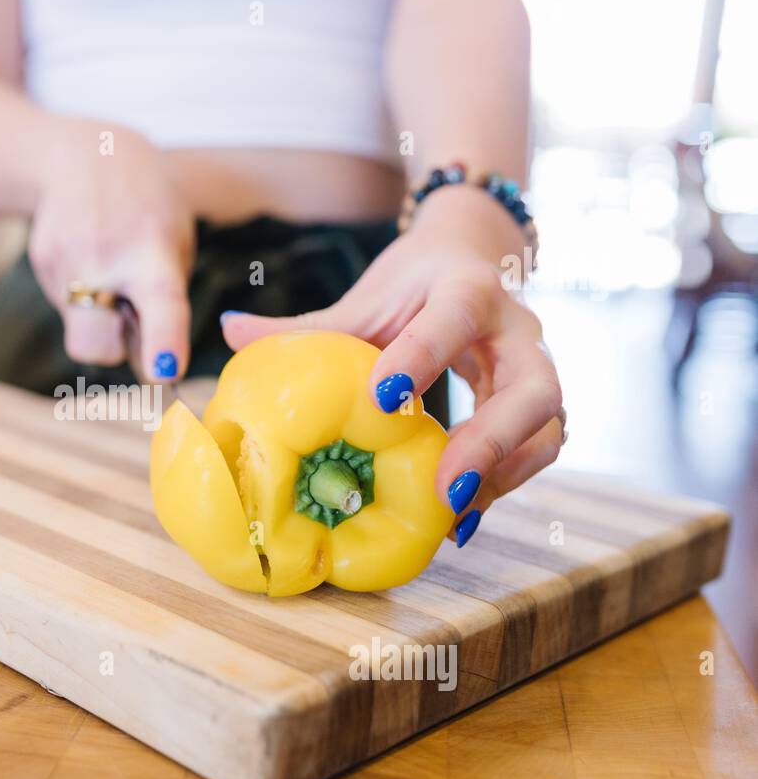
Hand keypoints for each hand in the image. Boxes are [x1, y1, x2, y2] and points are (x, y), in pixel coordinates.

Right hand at [28, 122, 193, 380]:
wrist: (84, 152)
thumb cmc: (147, 207)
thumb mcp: (175, 242)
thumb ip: (165, 303)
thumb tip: (148, 368)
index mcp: (152, 255)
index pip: (161, 307)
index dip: (162, 343)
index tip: (163, 372)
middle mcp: (104, 260)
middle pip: (94, 345)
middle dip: (110, 349)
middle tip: (125, 318)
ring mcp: (64, 262)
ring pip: (80, 329)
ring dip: (97, 315)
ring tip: (107, 265)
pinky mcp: (41, 262)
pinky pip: (66, 305)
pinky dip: (80, 294)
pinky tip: (88, 254)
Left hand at [221, 186, 563, 545]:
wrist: (475, 257)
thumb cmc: (412, 284)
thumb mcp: (364, 298)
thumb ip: (307, 325)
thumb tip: (229, 330)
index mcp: (466, 288)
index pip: (455, 315)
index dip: (422, 356)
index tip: (382, 399)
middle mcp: (517, 328)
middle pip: (534, 387)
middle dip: (491, 440)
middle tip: (444, 488)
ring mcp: (536, 367)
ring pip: (549, 426)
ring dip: (504, 474)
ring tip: (452, 514)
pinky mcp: (538, 403)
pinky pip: (538, 450)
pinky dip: (502, 486)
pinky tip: (458, 521)